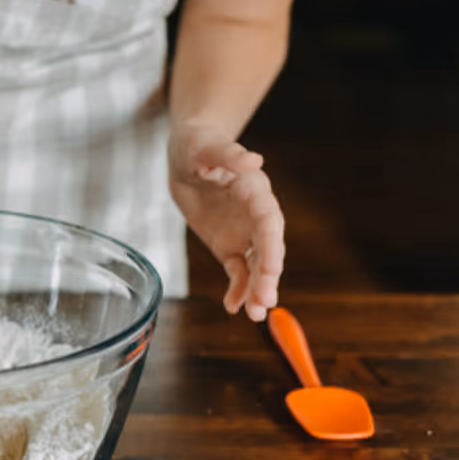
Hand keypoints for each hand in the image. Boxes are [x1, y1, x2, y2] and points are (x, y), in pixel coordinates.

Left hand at [169, 123, 284, 321]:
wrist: (186, 155)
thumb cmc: (199, 145)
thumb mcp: (206, 147)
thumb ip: (229, 155)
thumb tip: (253, 159)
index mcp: (255, 191)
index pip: (269, 223)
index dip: (272, 247)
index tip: (272, 270)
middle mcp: (255, 215)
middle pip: (267, 250)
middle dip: (267, 277)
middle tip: (265, 304)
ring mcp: (243, 233)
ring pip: (256, 266)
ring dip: (257, 290)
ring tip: (255, 314)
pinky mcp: (228, 244)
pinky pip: (237, 270)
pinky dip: (237, 289)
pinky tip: (234, 307)